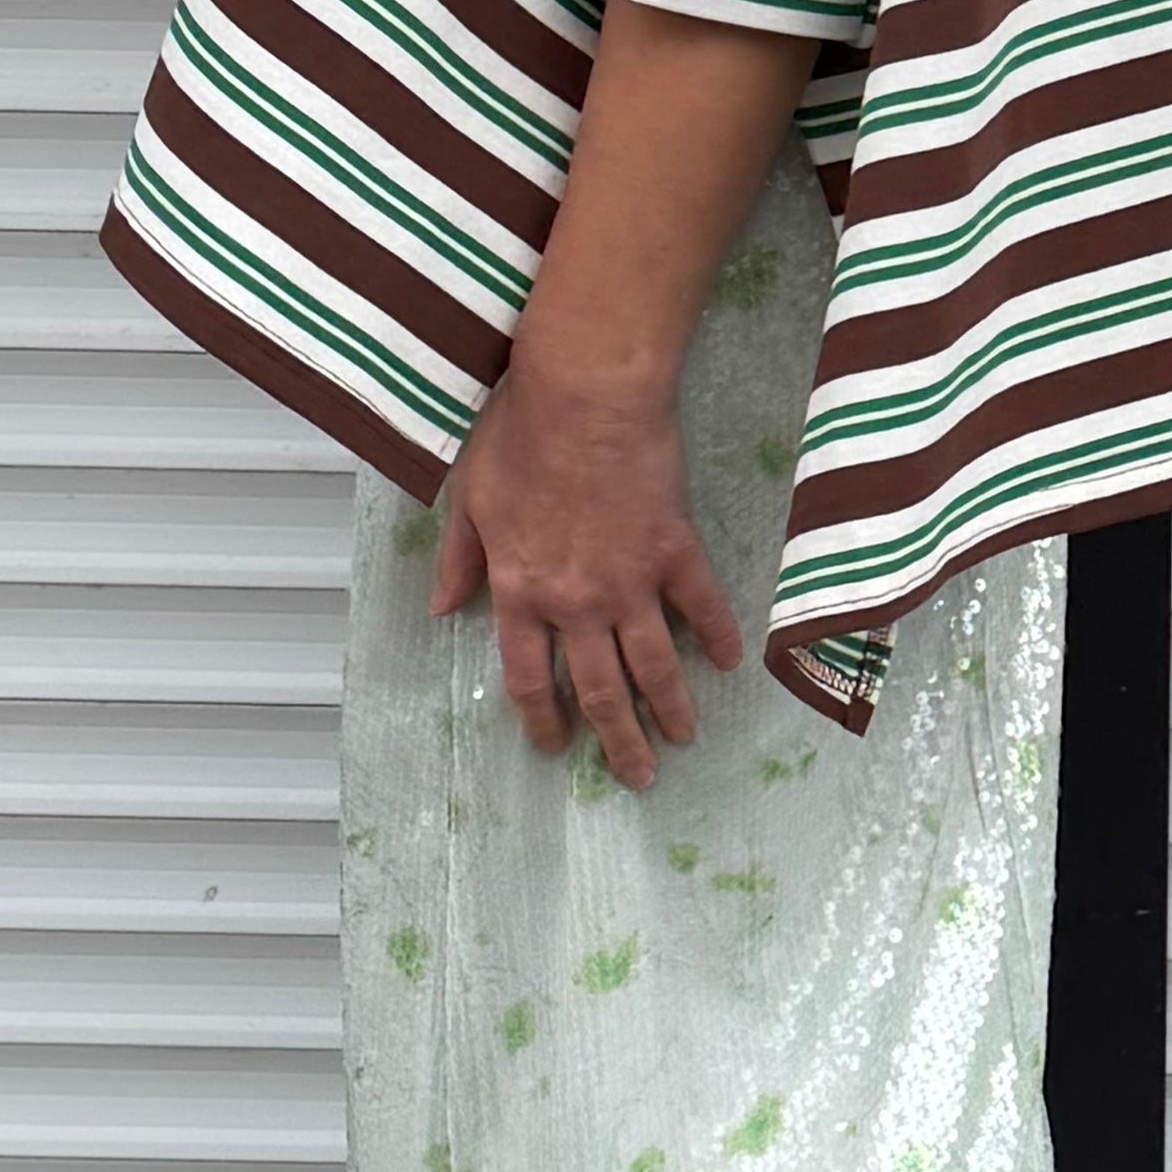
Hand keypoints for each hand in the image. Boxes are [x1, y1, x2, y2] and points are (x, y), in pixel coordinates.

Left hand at [430, 340, 742, 787]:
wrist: (584, 395)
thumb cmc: (518, 436)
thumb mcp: (469, 496)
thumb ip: (460, 558)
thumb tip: (440, 607)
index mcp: (520, 591)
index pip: (530, 678)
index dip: (542, 720)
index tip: (555, 747)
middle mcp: (576, 602)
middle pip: (601, 690)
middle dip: (618, 741)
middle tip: (636, 776)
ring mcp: (631, 581)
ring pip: (655, 665)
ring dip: (670, 709)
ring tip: (682, 740)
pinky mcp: (676, 551)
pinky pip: (702, 606)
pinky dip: (718, 636)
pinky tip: (731, 662)